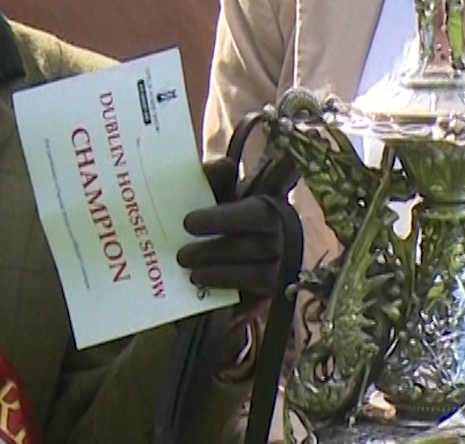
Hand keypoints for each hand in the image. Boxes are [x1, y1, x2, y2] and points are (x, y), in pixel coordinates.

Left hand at [175, 157, 298, 302]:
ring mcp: (281, 268)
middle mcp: (283, 239)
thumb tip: (224, 165)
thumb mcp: (221, 196)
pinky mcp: (274, 294)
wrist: (239, 256)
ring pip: (253, 274)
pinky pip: (255, 300)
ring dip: (219, 275)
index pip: (254, 214)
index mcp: (271, 209)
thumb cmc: (226, 219)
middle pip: (249, 247)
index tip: (188, 223)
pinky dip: (231, 296)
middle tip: (181, 255)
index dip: (221, 219)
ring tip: (191, 274)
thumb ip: (218, 179)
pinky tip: (207, 294)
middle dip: (211, 252)